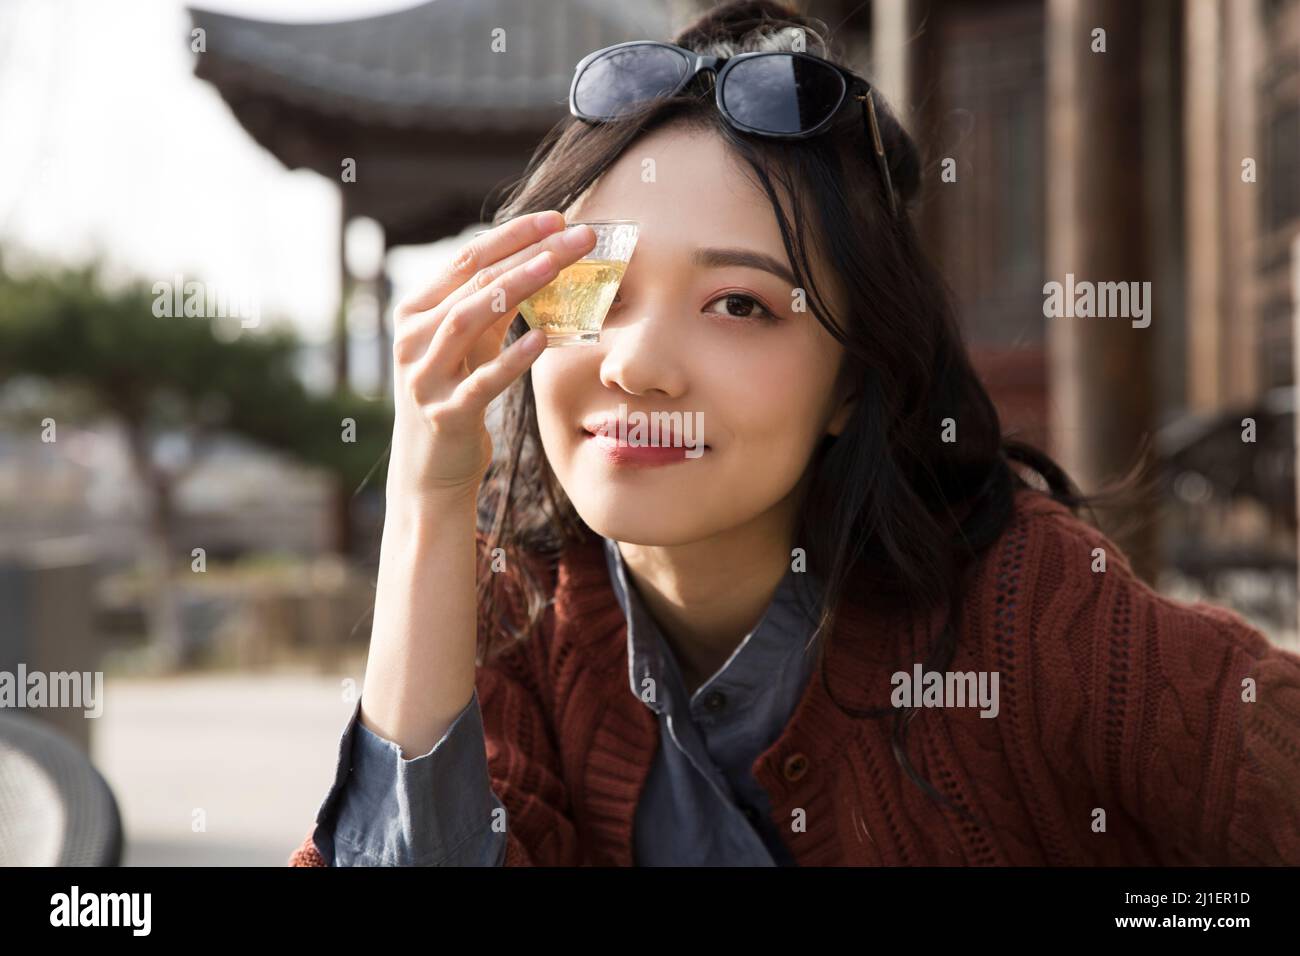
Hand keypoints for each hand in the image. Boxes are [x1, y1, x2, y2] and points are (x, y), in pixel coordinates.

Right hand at [386, 210, 596, 503]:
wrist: (428, 471)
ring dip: (516, 288)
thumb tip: (541, 259)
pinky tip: (542, 339)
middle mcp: (413, 338)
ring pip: (468, 320)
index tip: (558, 219)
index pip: (468, 258)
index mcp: (417, 311)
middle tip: (577, 236)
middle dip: (528, 252)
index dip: (513, 235)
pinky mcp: (445, 414)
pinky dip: (512, 359)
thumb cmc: (455, 396)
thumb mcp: (469, 345)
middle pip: (474, 282)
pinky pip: (482, 382)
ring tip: (557, 266)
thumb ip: (491, 306)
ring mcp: (424, 376)